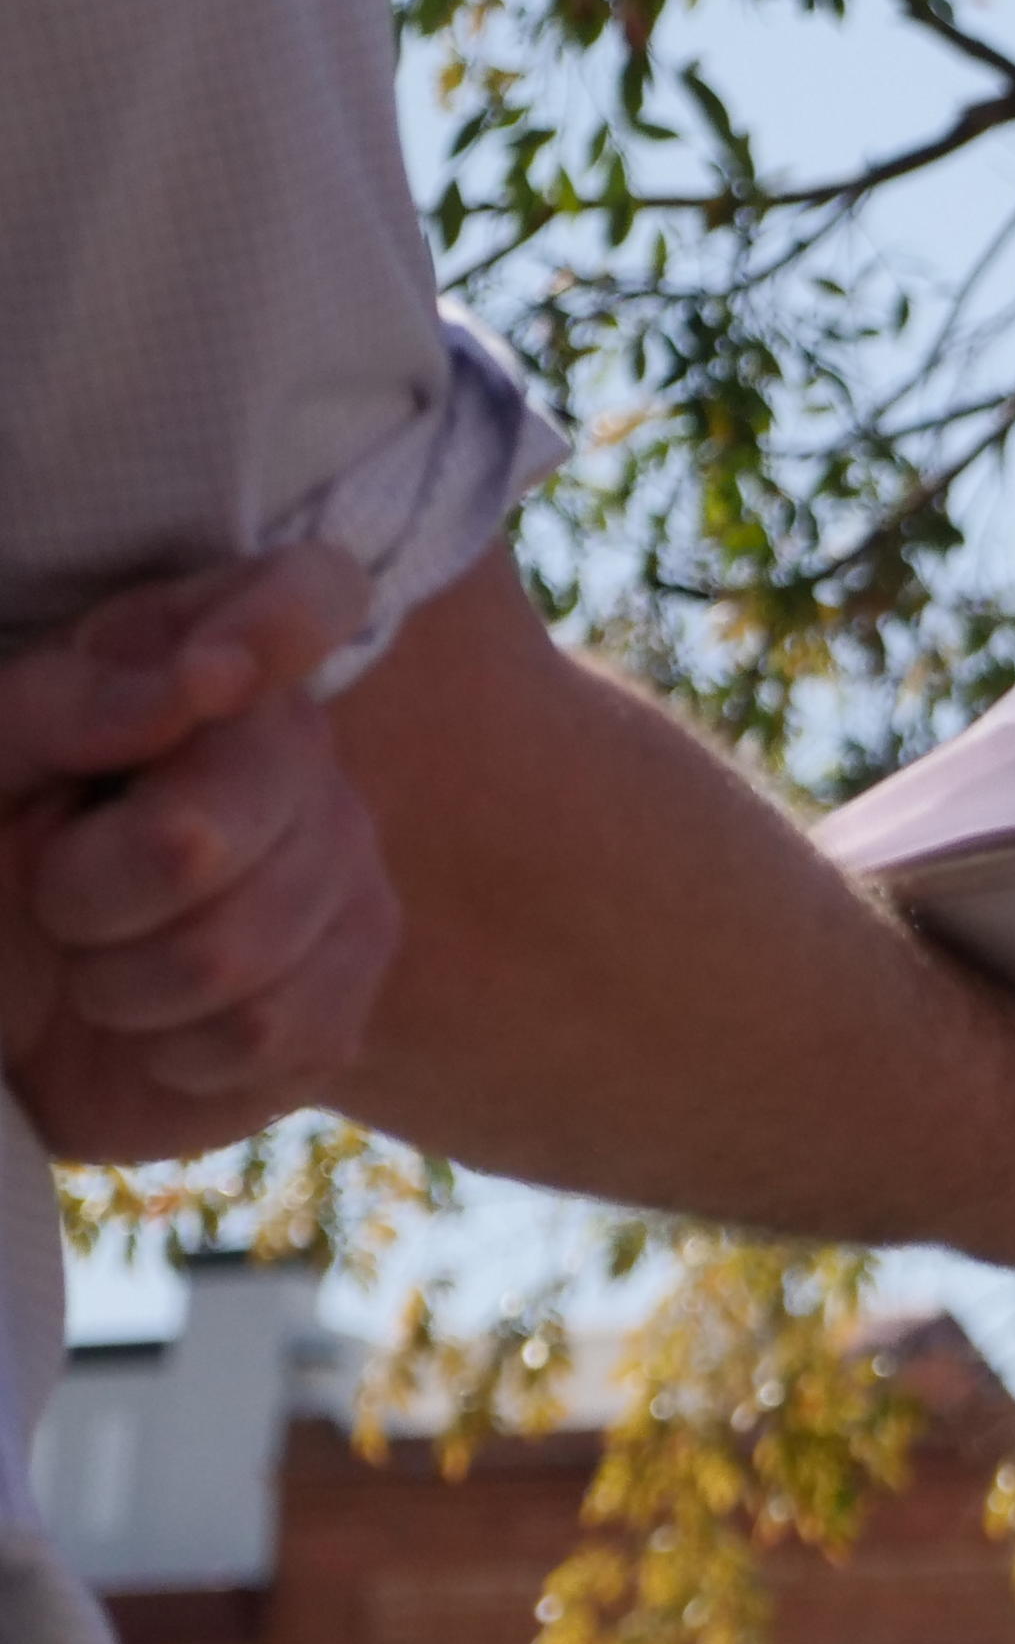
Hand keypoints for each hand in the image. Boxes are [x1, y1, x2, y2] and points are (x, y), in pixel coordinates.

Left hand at [0, 546, 389, 1160]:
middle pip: (209, 828)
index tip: (208, 678)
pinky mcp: (351, 993)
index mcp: (196, 661)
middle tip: (56, 895)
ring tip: (101, 965)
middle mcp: (297, 756)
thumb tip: (204, 683)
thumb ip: (63, 708)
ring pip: (230, 952)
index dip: (280, 623)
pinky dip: (171, 1051)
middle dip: (86, 893)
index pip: (307, 592)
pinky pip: (268, 1031)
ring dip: (117, 984)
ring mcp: (346, 875)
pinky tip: (159, 1028)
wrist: (7, 1026)